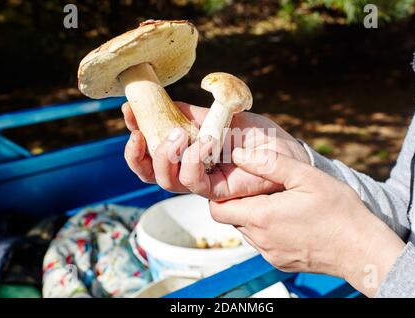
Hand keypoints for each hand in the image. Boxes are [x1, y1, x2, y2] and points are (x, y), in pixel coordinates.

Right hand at [122, 101, 309, 200]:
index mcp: (188, 147)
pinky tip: (201, 144)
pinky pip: (194, 183)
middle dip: (137, 152)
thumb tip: (169, 101)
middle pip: (150, 170)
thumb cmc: (258, 134)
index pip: (154, 144)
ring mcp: (202, 180)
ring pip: (165, 180)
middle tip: (138, 132)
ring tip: (178, 135)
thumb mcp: (223, 115)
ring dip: (163, 157)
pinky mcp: (217, 191)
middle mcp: (190, 166)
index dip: (137, 130)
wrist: (286, 150)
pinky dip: (192, 163)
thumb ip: (197, 114)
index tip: (128, 111)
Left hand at [209, 148, 404, 296]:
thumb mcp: (306, 177)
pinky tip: (289, 219)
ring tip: (278, 201)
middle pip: (232, 219)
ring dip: (254, 215)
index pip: (217, 209)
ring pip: (247, 230)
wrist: (363, 251)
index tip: (236, 182)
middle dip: (241, 201)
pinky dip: (267, 229)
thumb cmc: (340, 212)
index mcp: (262, 217)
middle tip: (262, 187)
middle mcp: (261, 240)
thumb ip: (269, 164)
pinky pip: (262, 243)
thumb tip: (239, 155)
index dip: (220, 194)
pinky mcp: (280, 262)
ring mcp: (270, 254)